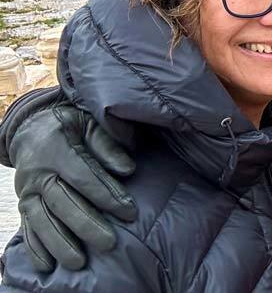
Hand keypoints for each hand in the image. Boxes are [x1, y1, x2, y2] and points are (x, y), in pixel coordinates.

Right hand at [10, 103, 136, 271]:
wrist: (31, 128)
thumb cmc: (69, 125)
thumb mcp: (89, 123)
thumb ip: (108, 145)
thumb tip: (128, 170)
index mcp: (56, 149)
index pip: (84, 176)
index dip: (107, 195)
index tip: (130, 212)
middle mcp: (38, 173)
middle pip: (62, 203)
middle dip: (86, 225)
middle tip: (109, 243)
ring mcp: (27, 191)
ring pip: (42, 220)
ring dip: (59, 243)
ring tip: (79, 262)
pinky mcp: (23, 204)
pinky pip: (27, 228)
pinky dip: (35, 248)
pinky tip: (47, 265)